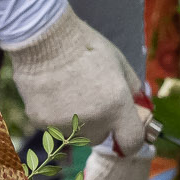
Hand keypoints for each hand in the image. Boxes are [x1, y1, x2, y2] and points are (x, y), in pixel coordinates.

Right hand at [6, 7, 149, 154]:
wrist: (44, 37)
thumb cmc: (85, 46)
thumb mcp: (120, 63)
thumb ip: (132, 90)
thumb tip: (138, 108)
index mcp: (117, 106)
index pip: (132, 143)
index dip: (131, 138)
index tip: (126, 131)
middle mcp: (93, 121)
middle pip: (101, 138)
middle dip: (100, 124)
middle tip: (92, 100)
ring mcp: (65, 124)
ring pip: (76, 133)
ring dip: (77, 120)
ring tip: (69, 91)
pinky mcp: (42, 122)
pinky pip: (54, 126)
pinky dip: (55, 114)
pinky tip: (52, 91)